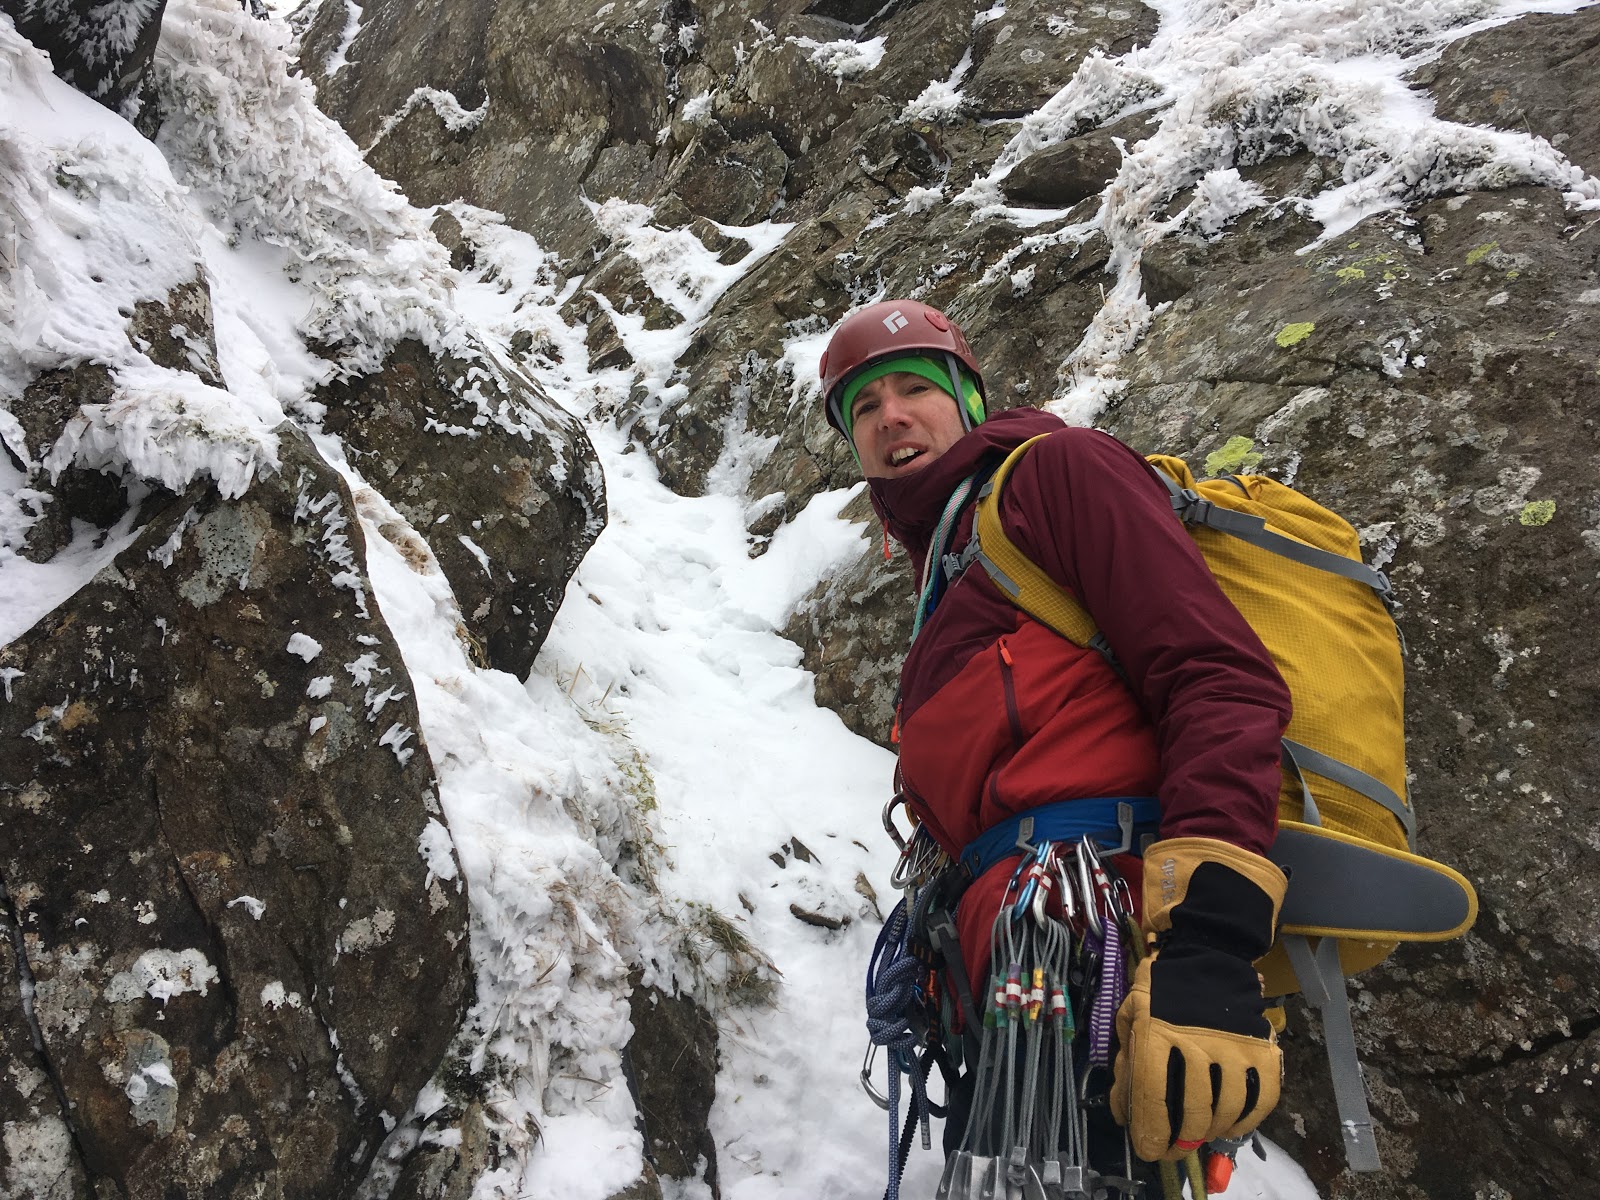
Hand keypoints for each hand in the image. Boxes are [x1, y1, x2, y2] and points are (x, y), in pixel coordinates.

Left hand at [1109, 837, 1286, 1161]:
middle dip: (1179, 1140)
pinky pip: (1259, 1098)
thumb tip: (1122, 1109)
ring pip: (1225, 1111)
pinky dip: (1246, 1120)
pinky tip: (1230, 1124)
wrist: (1209, 953)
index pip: (1153, 1099)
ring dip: (1210, 1132)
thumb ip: (1125, 1062)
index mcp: (1157, 1035)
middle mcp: (1196, 1044)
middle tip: (1173, 1147)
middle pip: (1192, 1113)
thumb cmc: (1162, 986)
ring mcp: (1233, 1048)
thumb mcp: (1131, 1014)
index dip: (1149, 1133)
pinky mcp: (1261, 1049)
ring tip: (1199, 1133)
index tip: (1148, 1147)